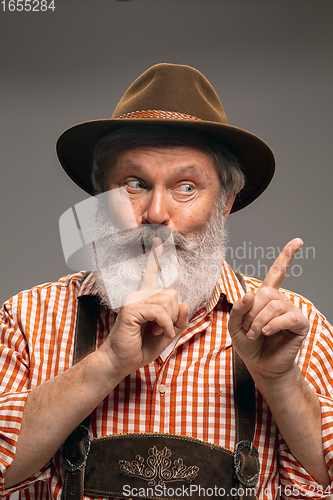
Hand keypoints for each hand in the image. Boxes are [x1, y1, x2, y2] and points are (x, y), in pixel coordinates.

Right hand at [101, 237, 188, 377]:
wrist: (120, 362)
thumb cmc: (140, 348)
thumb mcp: (168, 334)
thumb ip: (179, 320)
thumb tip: (186, 304)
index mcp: (145, 298)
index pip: (151, 274)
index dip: (155, 258)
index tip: (157, 241)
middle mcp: (139, 295)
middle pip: (172, 293)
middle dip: (175, 314)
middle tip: (163, 328)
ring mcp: (134, 301)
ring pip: (168, 301)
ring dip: (170, 321)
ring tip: (158, 331)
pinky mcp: (132, 310)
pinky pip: (160, 312)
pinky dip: (166, 325)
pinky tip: (160, 333)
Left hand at [228, 238, 309, 378]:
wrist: (260, 365)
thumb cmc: (249, 344)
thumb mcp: (235, 325)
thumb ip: (238, 308)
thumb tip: (249, 293)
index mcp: (266, 296)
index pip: (277, 272)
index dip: (287, 256)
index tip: (297, 242)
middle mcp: (280, 300)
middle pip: (264, 293)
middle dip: (251, 312)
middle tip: (248, 328)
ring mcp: (291, 311)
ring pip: (273, 305)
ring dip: (259, 321)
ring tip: (255, 334)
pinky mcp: (299, 324)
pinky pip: (286, 317)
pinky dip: (272, 325)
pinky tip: (265, 332)